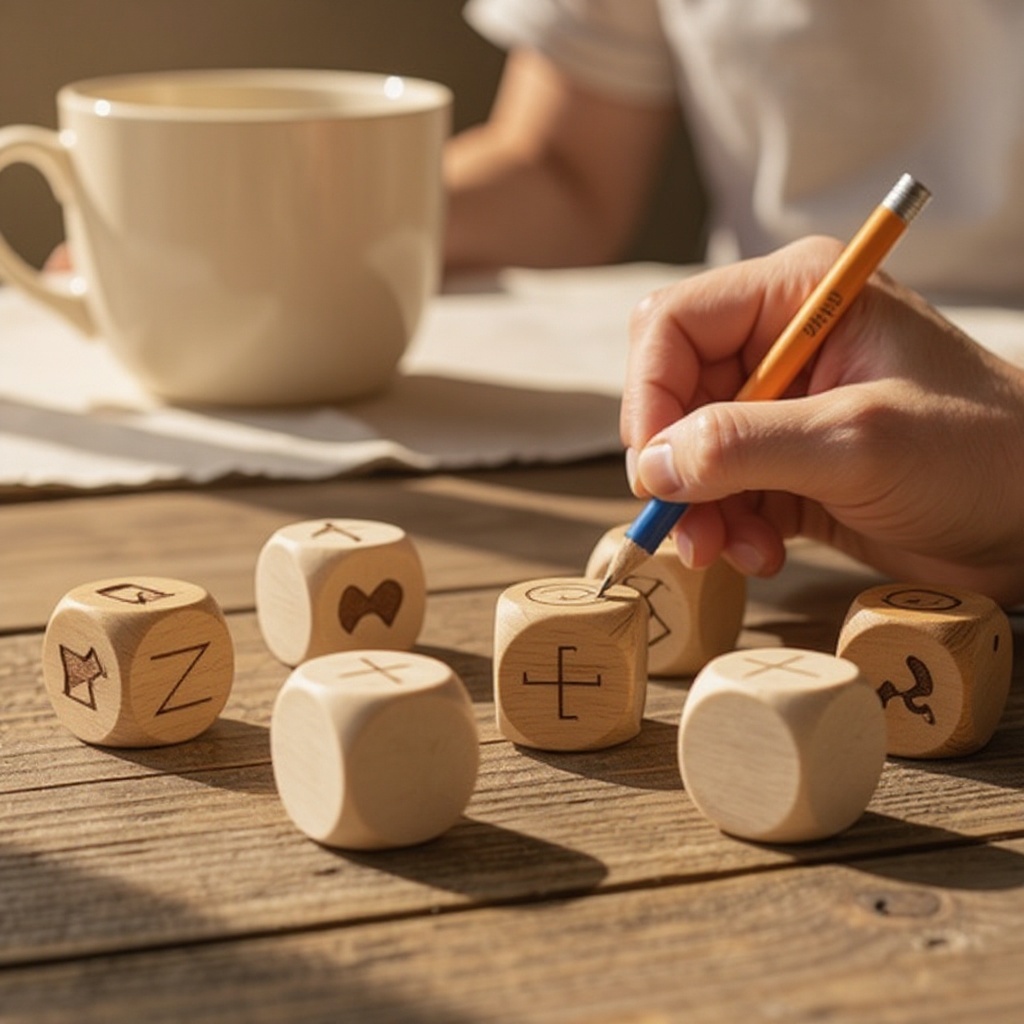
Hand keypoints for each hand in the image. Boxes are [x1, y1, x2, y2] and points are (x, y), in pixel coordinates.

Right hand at [620, 236, 1023, 604]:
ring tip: (735, 550)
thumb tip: (652, 465)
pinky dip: (727, 527)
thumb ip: (745, 445)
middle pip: (672, 393)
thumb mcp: (857, 442)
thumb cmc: (980, 455)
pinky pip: (721, 489)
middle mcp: (780, 343)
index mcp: (798, 297)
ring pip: (689, 451)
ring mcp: (782, 406)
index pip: (674, 326)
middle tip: (687, 527)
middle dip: (675, 466)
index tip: (653, 470)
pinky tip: (763, 551)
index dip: (649, 396)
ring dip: (700, 507)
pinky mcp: (787, 461)